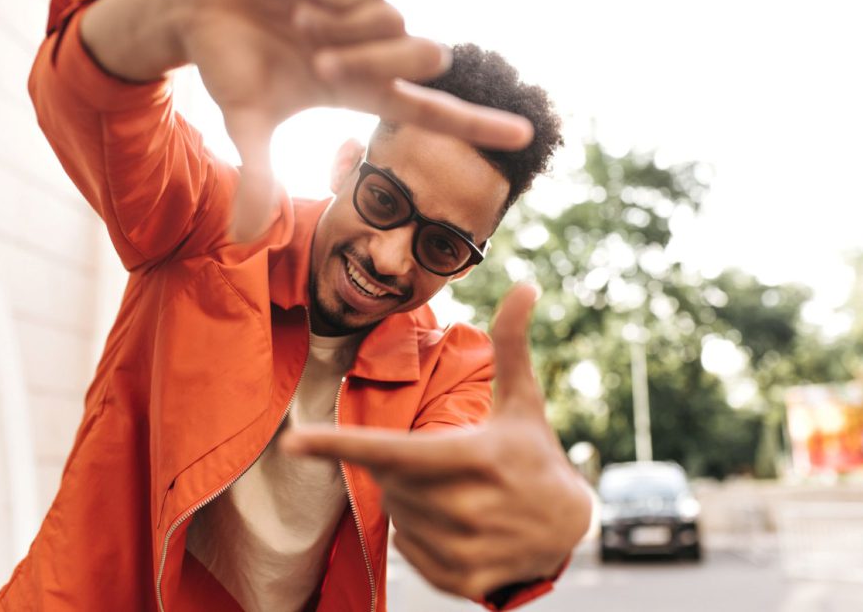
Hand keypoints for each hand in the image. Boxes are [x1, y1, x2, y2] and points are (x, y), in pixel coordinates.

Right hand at [173, 0, 533, 239]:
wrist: (199, 8)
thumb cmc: (229, 66)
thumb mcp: (246, 123)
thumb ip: (258, 175)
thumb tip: (245, 242)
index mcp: (361, 90)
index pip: (433, 110)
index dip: (478, 124)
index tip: (526, 135)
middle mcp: (374, 50)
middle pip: (427, 57)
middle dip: (377, 62)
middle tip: (315, 58)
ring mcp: (366, 8)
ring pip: (397, 19)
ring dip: (343, 29)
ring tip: (298, 22)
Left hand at [281, 284, 592, 599]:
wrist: (569, 528)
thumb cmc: (535, 453)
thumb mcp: (524, 401)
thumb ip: (512, 343)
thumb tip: (524, 283)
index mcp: (476, 457)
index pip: (394, 452)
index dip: (341, 446)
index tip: (293, 442)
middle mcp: (468, 507)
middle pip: (390, 481)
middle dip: (403, 468)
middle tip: (446, 463)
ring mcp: (465, 548)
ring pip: (397, 515)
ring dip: (412, 500)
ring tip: (458, 493)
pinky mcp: (462, 579)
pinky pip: (408, 548)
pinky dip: (420, 533)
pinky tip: (457, 523)